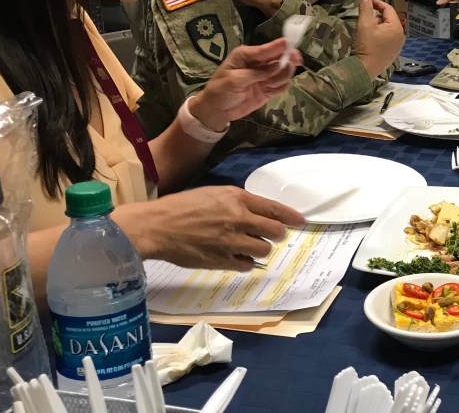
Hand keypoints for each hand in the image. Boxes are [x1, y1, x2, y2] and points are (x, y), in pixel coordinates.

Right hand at [123, 186, 305, 271]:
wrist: (157, 226)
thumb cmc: (181, 207)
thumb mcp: (213, 194)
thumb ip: (237, 203)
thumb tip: (257, 213)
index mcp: (236, 198)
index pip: (274, 208)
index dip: (291, 216)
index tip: (301, 221)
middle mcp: (238, 219)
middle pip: (275, 231)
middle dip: (277, 234)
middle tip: (273, 236)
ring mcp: (231, 241)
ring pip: (263, 249)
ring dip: (260, 248)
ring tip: (248, 245)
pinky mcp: (222, 260)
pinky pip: (246, 264)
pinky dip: (245, 261)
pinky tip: (236, 257)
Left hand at [189, 38, 302, 131]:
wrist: (216, 110)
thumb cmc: (220, 90)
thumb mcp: (234, 80)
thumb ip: (256, 73)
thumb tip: (277, 66)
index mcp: (247, 55)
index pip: (266, 49)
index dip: (279, 47)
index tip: (291, 44)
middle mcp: (258, 63)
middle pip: (280, 58)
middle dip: (287, 62)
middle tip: (295, 63)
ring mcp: (265, 76)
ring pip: (284, 72)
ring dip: (282, 77)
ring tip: (270, 85)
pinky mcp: (268, 88)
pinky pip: (282, 85)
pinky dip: (281, 87)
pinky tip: (271, 91)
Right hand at [353, 0, 404, 78]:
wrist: (363, 70)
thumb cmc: (365, 46)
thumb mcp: (364, 24)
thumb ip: (365, 8)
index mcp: (397, 28)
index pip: (388, 9)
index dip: (377, 2)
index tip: (366, 0)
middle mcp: (401, 36)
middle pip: (388, 19)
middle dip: (376, 16)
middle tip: (364, 19)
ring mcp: (398, 46)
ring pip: (387, 29)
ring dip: (377, 26)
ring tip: (366, 31)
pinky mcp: (393, 54)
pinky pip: (387, 39)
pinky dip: (379, 36)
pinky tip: (370, 40)